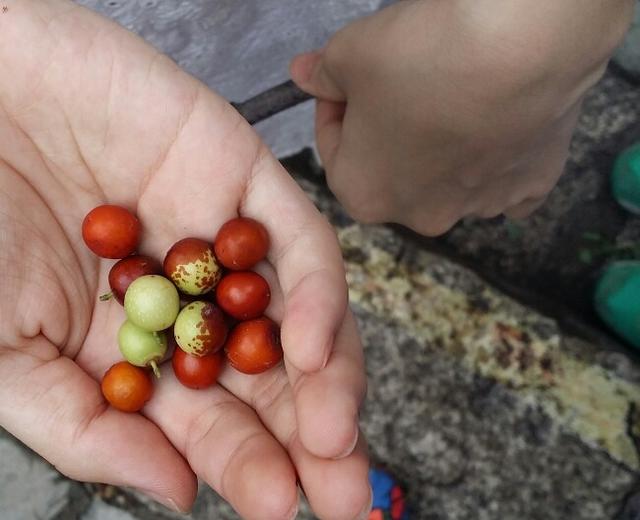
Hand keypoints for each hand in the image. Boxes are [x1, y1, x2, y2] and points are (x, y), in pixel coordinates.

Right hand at [0, 1, 368, 517]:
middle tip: (345, 493)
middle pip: (273, 376)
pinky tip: (309, 350)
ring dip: (327, 378)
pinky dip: (311, 295)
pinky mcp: (240, 175)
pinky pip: (296, 241)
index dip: (248, 464)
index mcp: (141, 344)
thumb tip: (178, 492)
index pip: (213, 417)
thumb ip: (86, 425)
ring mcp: (220, 237)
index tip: (278, 507)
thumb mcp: (5, 351)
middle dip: (313, 437)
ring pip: (299, 316)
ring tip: (336, 439)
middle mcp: (193, 295)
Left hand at [290, 0, 633, 234]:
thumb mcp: (351, 54)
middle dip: (387, 134)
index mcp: (363, 195)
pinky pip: (506, 182)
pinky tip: (498, 131)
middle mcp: (419, 216)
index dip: (334, 110)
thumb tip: (303, 74)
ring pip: (448, 181)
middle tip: (397, 86)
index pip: (334, 152)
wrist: (516, 48)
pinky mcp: (531, 188)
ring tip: (451, 97)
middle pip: (393, 172)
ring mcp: (478, 206)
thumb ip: (323, 73)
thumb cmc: (418, 58)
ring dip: (441, 147)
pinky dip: (498, 160)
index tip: (343, 82)